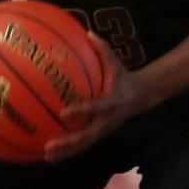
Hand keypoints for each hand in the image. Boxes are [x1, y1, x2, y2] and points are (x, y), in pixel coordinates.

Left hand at [45, 35, 146, 161]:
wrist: (141, 96)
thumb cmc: (122, 77)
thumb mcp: (115, 62)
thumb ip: (102, 48)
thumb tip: (88, 32)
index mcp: (111, 101)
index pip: (96, 107)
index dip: (81, 111)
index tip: (64, 112)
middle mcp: (107, 120)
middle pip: (87, 135)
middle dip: (68, 143)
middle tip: (49, 146)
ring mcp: (103, 130)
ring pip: (83, 144)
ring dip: (66, 152)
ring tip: (47, 156)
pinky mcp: (99, 134)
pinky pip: (83, 144)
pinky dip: (68, 151)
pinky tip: (51, 154)